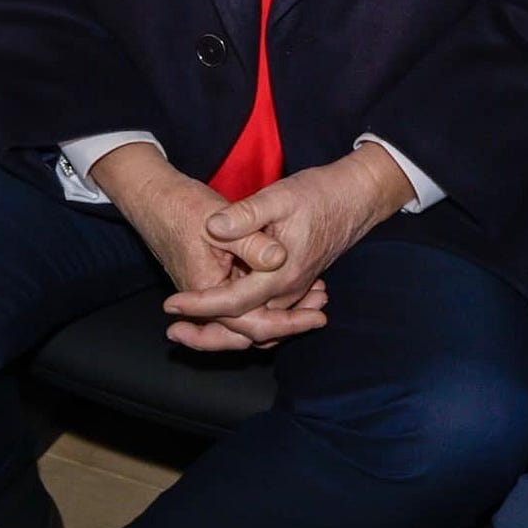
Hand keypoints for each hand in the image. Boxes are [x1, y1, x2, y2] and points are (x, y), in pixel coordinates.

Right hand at [90, 142, 328, 350]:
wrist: (156, 201)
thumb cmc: (185, 207)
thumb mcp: (218, 221)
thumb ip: (250, 241)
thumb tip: (278, 258)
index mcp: (208, 290)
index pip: (250, 323)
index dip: (286, 323)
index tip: (317, 317)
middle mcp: (206, 300)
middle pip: (249, 330)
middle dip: (286, 326)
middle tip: (320, 317)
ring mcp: (210, 293)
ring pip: (248, 320)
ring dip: (280, 316)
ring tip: (315, 303)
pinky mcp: (216, 283)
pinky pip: (244, 305)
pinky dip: (268, 303)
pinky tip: (295, 290)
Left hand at [162, 143, 412, 342]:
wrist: (357, 197)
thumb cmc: (320, 193)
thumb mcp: (280, 196)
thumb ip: (246, 215)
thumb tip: (214, 226)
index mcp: (281, 273)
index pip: (233, 302)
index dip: (199, 305)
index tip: (170, 303)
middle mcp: (288, 290)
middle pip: (245, 327)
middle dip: (208, 334)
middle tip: (174, 330)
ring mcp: (295, 289)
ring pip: (257, 325)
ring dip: (224, 328)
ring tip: (189, 327)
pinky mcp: (296, 284)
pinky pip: (267, 314)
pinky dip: (244, 320)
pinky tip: (223, 311)